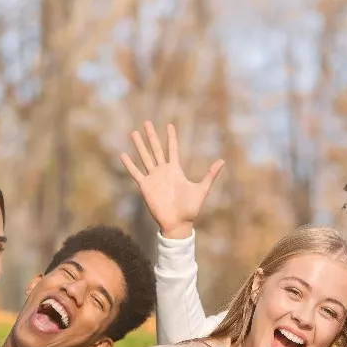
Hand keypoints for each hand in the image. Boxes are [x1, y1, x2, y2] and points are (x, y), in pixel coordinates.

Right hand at [120, 121, 223, 239]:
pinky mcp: (145, 187)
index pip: (173, 149)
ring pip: (145, 157)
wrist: (178, 223)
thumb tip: (222, 161)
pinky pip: (136, 173)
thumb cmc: (190, 209)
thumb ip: (210, 175)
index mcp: (176, 170)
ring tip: (134, 133)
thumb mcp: (202, 189)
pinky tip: (123, 154)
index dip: (171, 137)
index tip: (169, 125)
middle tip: (147, 122)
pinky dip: (129, 164)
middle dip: (152, 136)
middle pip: (156, 149)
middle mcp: (163, 171)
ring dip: (139, 145)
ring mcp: (153, 178)